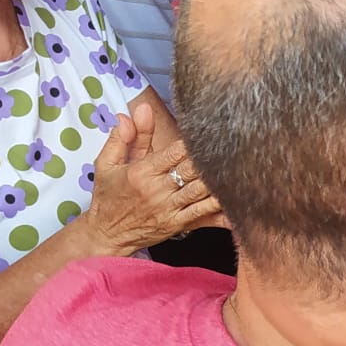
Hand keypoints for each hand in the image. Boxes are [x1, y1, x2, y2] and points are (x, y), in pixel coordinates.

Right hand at [76, 103, 223, 254]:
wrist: (106, 234)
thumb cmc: (108, 196)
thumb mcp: (107, 164)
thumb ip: (125, 137)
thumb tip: (135, 111)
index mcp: (142, 172)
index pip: (174, 153)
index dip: (194, 143)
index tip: (209, 132)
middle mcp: (157, 190)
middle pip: (192, 171)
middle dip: (211, 159)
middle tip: (232, 147)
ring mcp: (168, 208)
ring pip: (200, 191)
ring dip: (219, 181)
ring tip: (240, 168)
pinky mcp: (176, 224)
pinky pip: (202, 214)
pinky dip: (219, 207)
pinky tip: (235, 199)